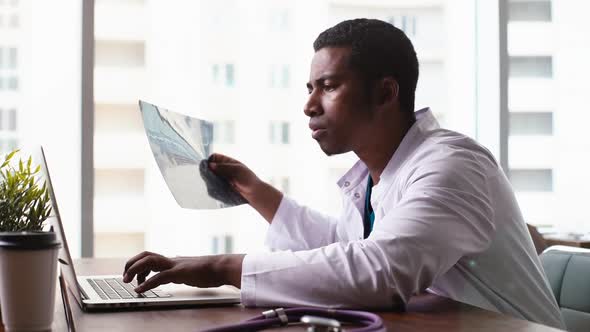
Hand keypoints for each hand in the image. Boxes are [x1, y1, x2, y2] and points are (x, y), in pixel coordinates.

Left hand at [122, 251, 244, 292]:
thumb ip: (181, 272)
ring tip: (127, 281)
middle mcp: (171, 260)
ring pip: (149, 261)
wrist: (222, 267)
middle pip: (145, 255)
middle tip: (125, 277)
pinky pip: (159, 277)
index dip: (137, 264)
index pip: (150, 257)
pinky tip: (139, 290)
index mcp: (172, 260)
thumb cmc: (210, 270)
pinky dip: (147, 283)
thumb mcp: (190, 271)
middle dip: (131, 264)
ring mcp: (175, 265)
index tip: (133, 276)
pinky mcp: (180, 273)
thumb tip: (177, 275)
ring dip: (135, 270)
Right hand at [207, 153, 262, 201]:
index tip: (208, 167)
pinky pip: (213, 184)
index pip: (214, 157)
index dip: (210, 161)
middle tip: (210, 176)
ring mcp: (222, 177)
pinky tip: (214, 188)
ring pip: (211, 176)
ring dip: (210, 179)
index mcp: (228, 161)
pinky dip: (212, 186)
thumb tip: (210, 165)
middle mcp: (223, 168)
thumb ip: (223, 167)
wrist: (253, 193)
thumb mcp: (237, 170)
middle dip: (208, 171)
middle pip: (210, 167)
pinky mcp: (221, 186)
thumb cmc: (248, 179)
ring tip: (213, 183)